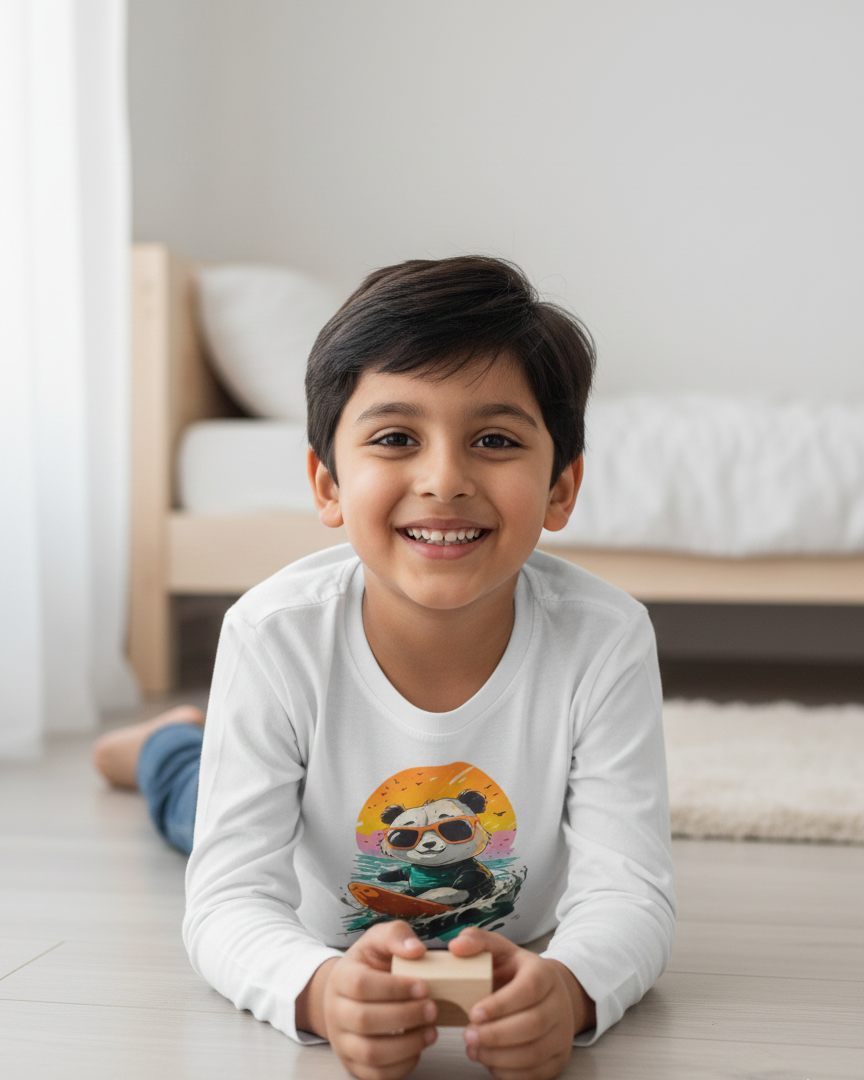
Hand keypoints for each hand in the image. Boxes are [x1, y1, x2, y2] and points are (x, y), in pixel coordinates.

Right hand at [298, 921, 437, 1079]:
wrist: (346, 995)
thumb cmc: (368, 966)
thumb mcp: (378, 941)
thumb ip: (396, 936)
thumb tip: (416, 950)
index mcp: (341, 978)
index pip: (361, 985)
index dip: (394, 988)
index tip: (423, 986)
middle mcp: (336, 1012)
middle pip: (365, 1020)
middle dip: (404, 1016)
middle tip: (432, 1009)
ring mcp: (343, 1042)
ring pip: (370, 1052)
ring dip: (407, 1044)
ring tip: (431, 1030)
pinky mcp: (354, 1064)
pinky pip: (376, 1074)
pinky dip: (402, 1065)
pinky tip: (419, 1046)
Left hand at [449, 927, 595, 1079]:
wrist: (550, 994)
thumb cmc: (518, 973)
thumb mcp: (500, 950)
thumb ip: (477, 942)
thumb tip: (456, 946)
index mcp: (544, 974)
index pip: (529, 989)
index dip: (501, 1004)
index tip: (473, 1012)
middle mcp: (558, 1004)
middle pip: (533, 1025)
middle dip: (496, 1035)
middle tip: (468, 1035)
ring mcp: (561, 1034)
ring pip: (534, 1053)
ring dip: (499, 1056)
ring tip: (473, 1049)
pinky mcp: (557, 1059)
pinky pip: (535, 1074)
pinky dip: (508, 1072)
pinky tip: (489, 1060)